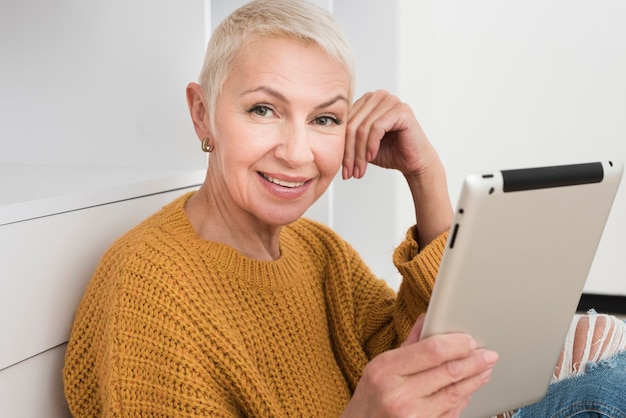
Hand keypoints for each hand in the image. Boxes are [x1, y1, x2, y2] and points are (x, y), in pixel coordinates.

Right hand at [341, 315, 497, 417]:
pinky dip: (463, 399)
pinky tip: (469, 390)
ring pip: (454, 393)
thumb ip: (408, 344)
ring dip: (474, 380)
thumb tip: (427, 318)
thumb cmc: (370, 398)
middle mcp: (397, 394)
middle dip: (473, 361)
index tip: (470, 340)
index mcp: (385, 369)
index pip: (432, 350)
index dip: (456, 344)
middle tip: (488, 354)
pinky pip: (451, 413)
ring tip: (484, 369)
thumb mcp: (379, 367)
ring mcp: (411, 416)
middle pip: (448, 371)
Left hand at [343, 90, 436, 179]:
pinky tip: (372, 157)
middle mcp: (378, 96)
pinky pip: (377, 127)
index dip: (342, 147)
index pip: (345, 122)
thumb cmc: (390, 152)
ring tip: (360, 170)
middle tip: (349, 172)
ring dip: (359, 153)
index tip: (343, 168)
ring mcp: (390, 101)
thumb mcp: (362, 145)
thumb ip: (347, 138)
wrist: (414, 162)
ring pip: (363, 128)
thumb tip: (324, 143)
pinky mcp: (401, 110)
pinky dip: (371, 145)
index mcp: (367, 101)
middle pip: (352, 124)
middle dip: (349, 152)